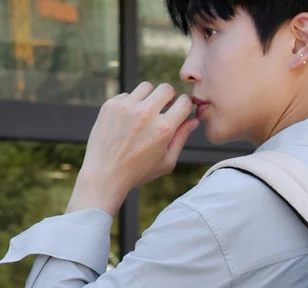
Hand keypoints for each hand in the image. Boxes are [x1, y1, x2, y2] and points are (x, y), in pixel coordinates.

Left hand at [66, 82, 198, 216]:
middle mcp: (146, 113)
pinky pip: (127, 95)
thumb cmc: (139, 171)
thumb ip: (181, 138)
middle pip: (166, 88)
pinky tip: (127, 122)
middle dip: (168, 97)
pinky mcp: (111, 104)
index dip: (185, 105)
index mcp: (163, 129)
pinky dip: (130, 104)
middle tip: (164, 109)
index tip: (181, 110)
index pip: (184, 102)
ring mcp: (126, 106)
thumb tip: (194, 121)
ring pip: (146, 87)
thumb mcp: (167, 161)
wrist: (105, 173)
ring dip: (149, 98)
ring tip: (144, 115)